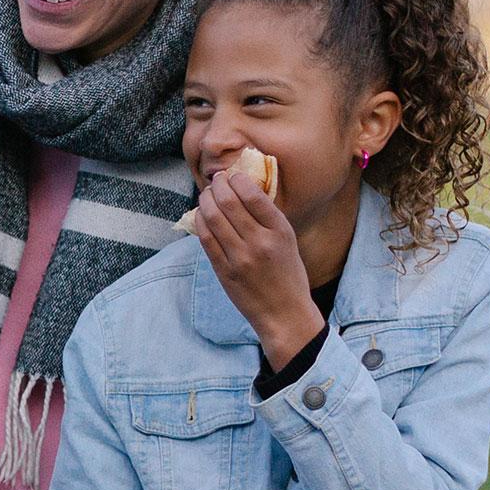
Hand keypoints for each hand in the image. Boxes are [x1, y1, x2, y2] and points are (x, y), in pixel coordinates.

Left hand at [195, 166, 323, 370]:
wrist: (284, 313)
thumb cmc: (288, 274)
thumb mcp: (288, 241)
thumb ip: (268, 218)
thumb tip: (242, 189)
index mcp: (280, 231)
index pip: (252, 195)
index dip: (237, 180)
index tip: (233, 176)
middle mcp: (259, 243)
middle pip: (228, 202)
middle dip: (218, 185)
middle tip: (216, 180)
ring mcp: (239, 258)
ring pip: (213, 218)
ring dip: (206, 200)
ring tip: (207, 194)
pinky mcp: (224, 271)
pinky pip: (205, 238)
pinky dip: (200, 221)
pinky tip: (202, 214)